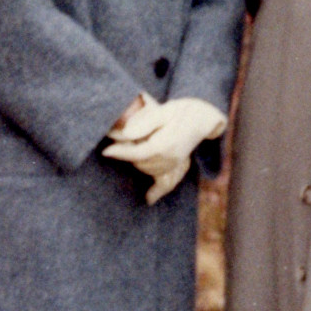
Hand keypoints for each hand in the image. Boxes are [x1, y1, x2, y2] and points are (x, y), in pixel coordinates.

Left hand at [102, 98, 226, 203]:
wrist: (204, 117)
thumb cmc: (183, 110)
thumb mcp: (164, 111)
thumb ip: (144, 123)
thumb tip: (125, 134)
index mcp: (166, 145)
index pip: (138, 153)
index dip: (120, 152)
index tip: (106, 151)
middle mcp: (171, 158)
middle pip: (140, 162)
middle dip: (126, 153)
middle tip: (115, 138)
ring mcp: (175, 164)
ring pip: (147, 169)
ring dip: (135, 160)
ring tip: (126, 148)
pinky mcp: (177, 166)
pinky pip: (167, 184)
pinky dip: (157, 191)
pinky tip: (148, 199)